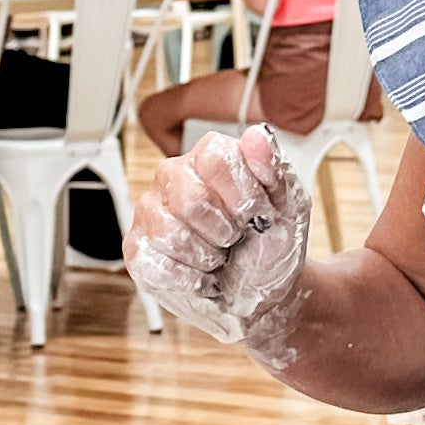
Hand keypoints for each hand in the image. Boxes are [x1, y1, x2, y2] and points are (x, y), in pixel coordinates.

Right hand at [128, 123, 307, 355]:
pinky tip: (202, 275)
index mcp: (208, 155)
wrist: (261, 287)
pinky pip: (156, 265)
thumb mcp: (287, 205)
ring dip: (208, 257)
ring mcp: (150, 211)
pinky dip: (190, 280)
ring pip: (171, 235)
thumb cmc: (270, 241)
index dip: (242, 195)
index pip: (216, 159)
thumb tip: (258, 136)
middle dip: (226, 232)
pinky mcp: (136, 247)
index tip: (259, 214)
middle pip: (192, 201)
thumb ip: (273, 168)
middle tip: (236, 238)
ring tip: (218, 256)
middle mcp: (172, 175)